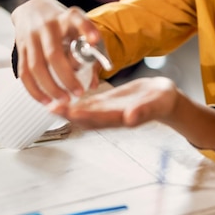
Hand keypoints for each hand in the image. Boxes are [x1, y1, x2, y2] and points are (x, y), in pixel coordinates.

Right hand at [11, 0, 100, 104]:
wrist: (34, 8)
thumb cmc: (63, 24)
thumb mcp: (77, 28)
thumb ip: (88, 52)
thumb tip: (93, 83)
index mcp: (67, 18)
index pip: (77, 19)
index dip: (86, 29)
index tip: (95, 40)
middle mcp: (48, 26)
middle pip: (54, 53)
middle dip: (66, 77)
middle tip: (79, 93)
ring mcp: (32, 36)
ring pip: (36, 66)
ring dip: (50, 87)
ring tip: (63, 100)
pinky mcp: (21, 47)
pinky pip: (24, 72)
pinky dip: (34, 90)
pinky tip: (45, 100)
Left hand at [50, 76, 179, 128]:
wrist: (164, 98)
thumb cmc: (162, 100)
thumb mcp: (156, 103)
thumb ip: (144, 111)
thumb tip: (130, 118)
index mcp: (122, 118)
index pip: (99, 119)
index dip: (84, 116)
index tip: (70, 112)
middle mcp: (111, 117)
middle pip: (86, 119)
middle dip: (68, 114)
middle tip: (51, 106)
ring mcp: (108, 111)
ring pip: (84, 112)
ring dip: (68, 109)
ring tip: (51, 102)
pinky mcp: (107, 102)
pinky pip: (88, 104)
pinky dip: (75, 101)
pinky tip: (64, 94)